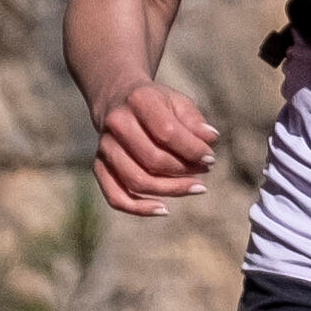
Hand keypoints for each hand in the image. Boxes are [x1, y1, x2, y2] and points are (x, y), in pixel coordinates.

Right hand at [91, 75, 218, 217]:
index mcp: (138, 100)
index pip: (167, 132)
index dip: (192, 149)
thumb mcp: (178, 102)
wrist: (118, 100)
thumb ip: (195, 121)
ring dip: (170, 189)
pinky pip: (115, 196)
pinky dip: (139, 208)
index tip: (210, 158)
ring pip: (137, 181)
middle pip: (152, 160)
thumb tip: (211, 139)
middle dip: (184, 170)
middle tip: (205, 170)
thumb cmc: (157, 104)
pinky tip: (163, 210)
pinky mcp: (99, 167)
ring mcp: (105, 147)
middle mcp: (117, 124)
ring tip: (195, 187)